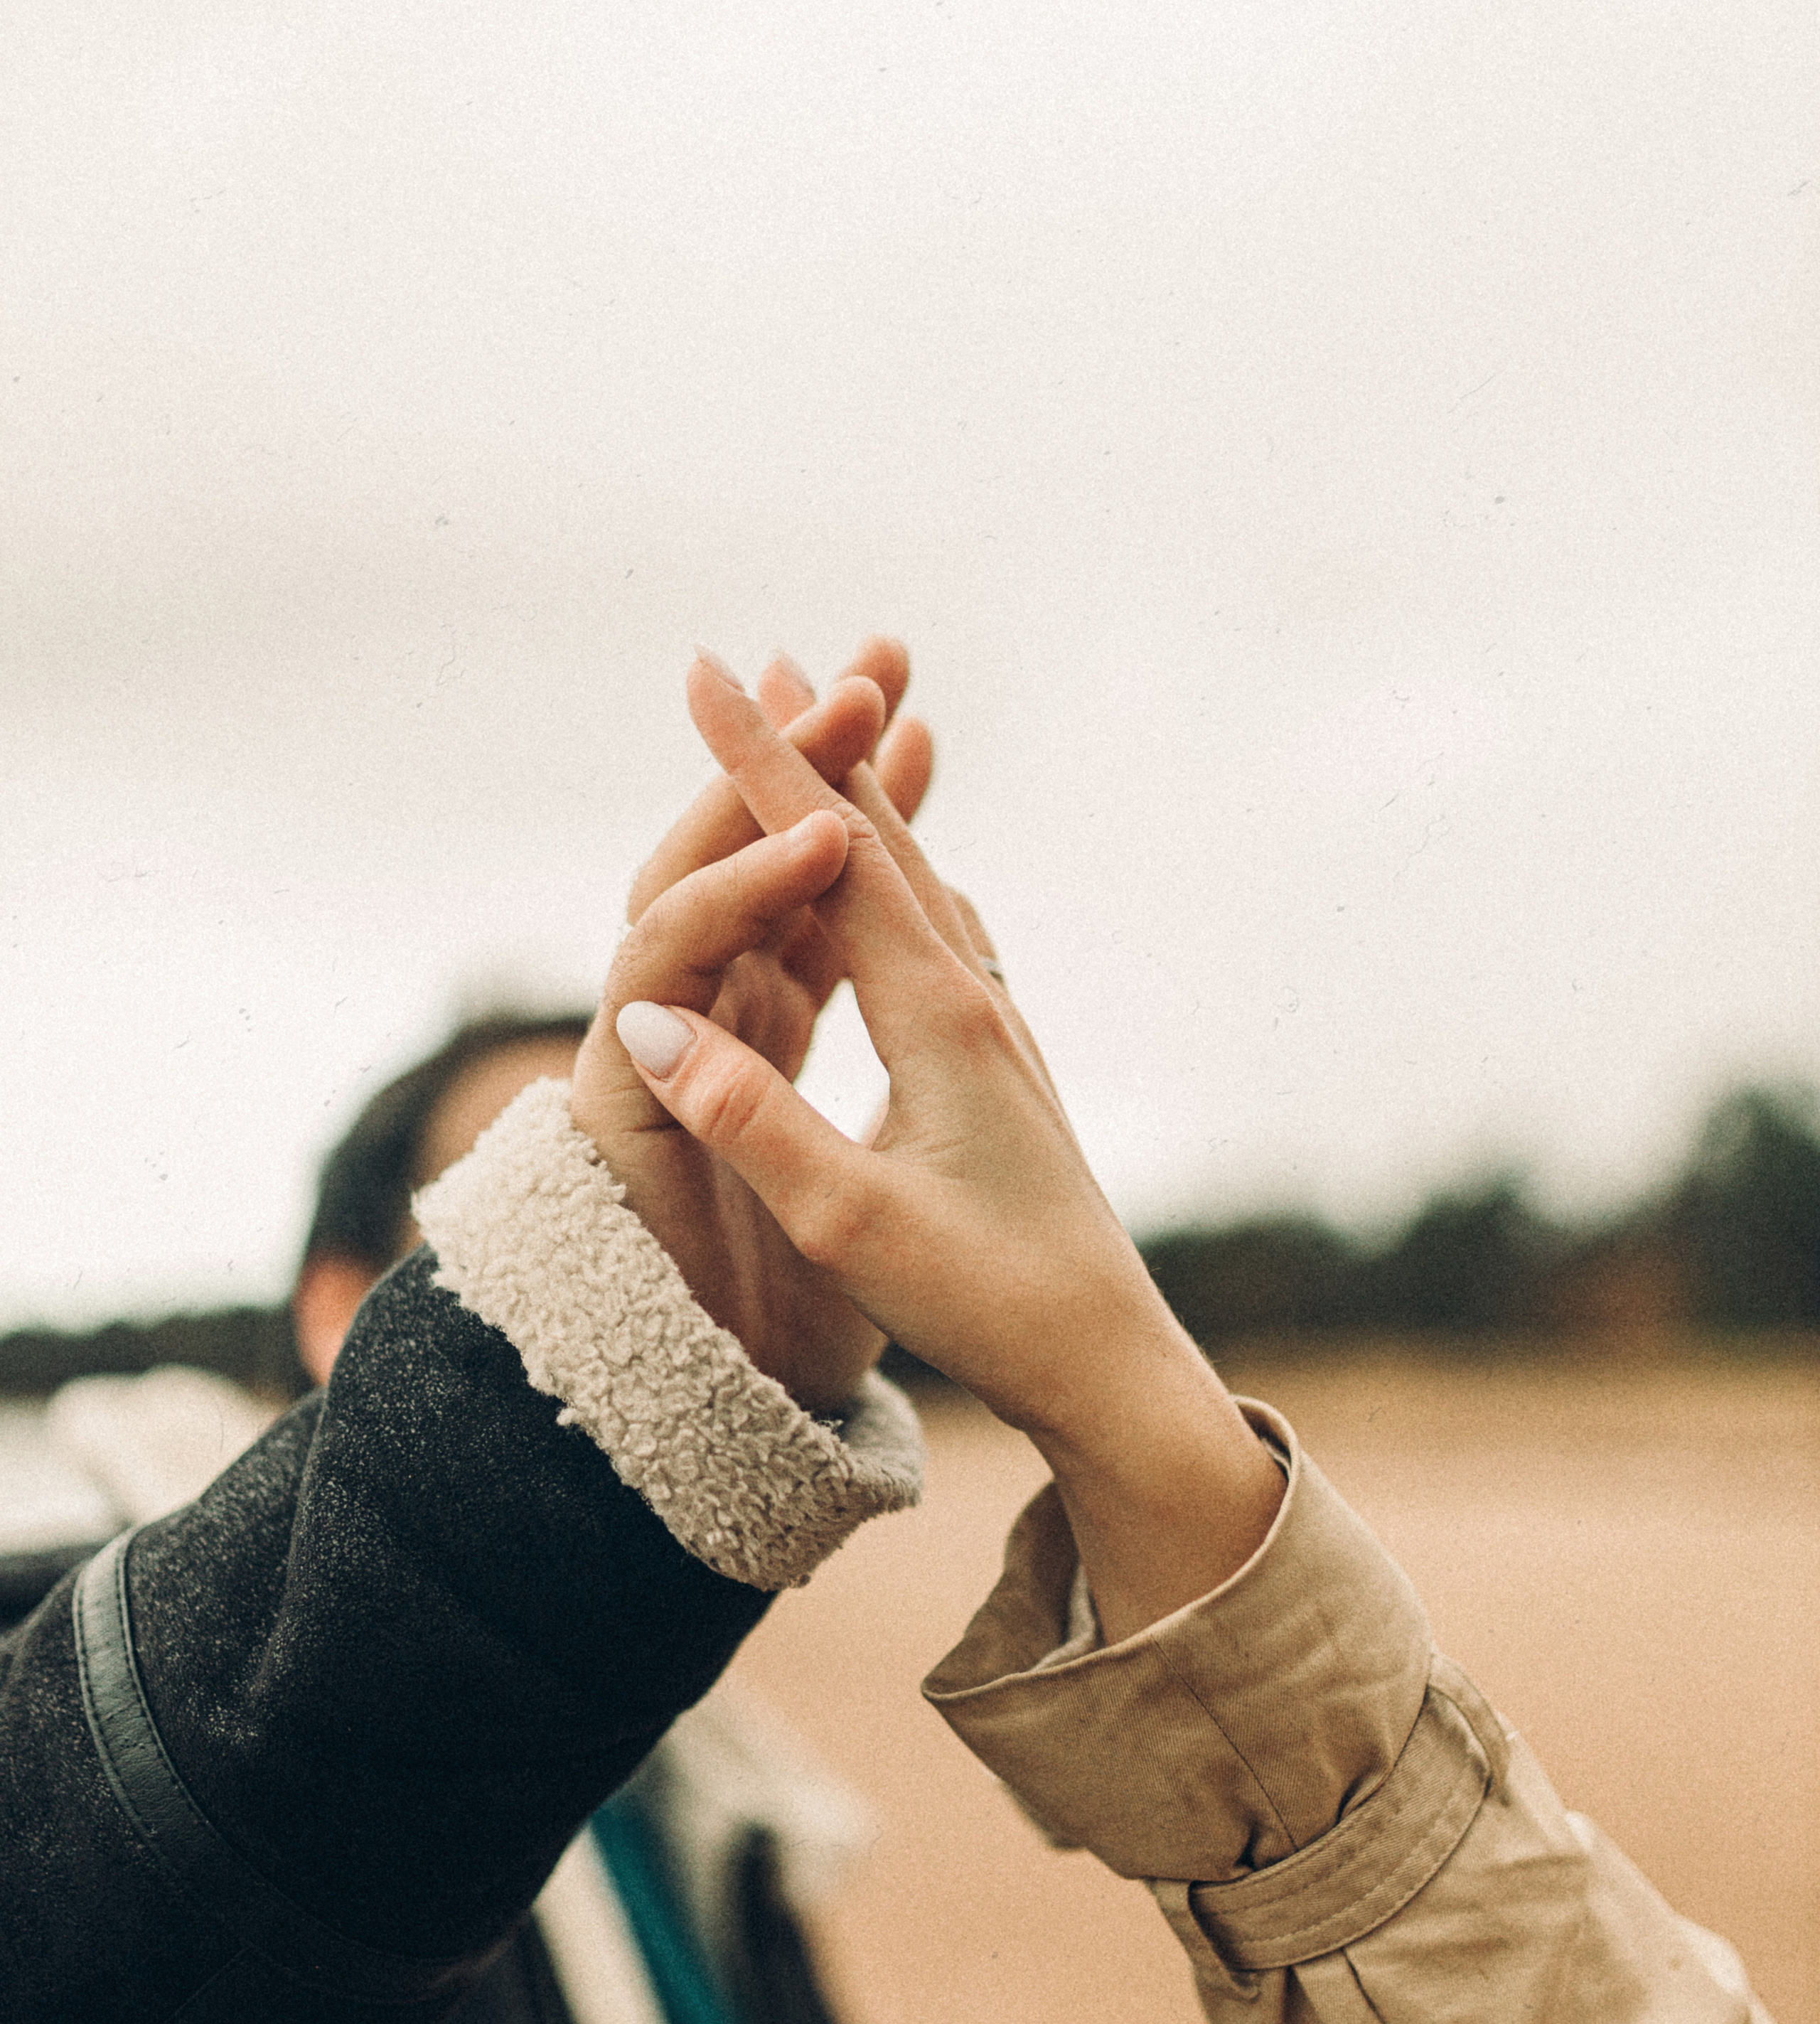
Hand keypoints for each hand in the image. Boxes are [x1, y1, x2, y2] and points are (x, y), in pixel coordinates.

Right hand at [613, 655, 1284, 1637]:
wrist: (1112, 1365)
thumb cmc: (988, 1306)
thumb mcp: (852, 1227)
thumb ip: (754, 1123)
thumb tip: (656, 1026)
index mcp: (937, 1021)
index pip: (831, 860)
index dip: (760, 763)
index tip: (708, 668)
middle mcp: (974, 1003)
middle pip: (880, 846)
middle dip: (809, 749)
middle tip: (759, 658)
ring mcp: (996, 1031)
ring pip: (917, 886)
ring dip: (856, 804)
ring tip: (820, 744)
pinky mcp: (1002, 1070)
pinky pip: (937, 937)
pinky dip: (894, 881)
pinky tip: (895, 891)